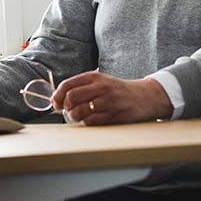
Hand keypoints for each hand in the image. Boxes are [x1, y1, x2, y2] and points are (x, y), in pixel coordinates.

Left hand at [51, 71, 172, 125]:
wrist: (144, 96)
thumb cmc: (117, 90)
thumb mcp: (100, 82)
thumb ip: (81, 87)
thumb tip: (58, 99)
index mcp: (95, 77)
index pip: (68, 84)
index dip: (58, 96)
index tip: (56, 103)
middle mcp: (101, 87)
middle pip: (72, 97)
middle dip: (66, 107)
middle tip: (68, 110)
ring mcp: (108, 101)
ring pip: (80, 111)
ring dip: (75, 116)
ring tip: (79, 116)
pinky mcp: (114, 115)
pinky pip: (91, 121)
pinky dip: (86, 122)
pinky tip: (90, 119)